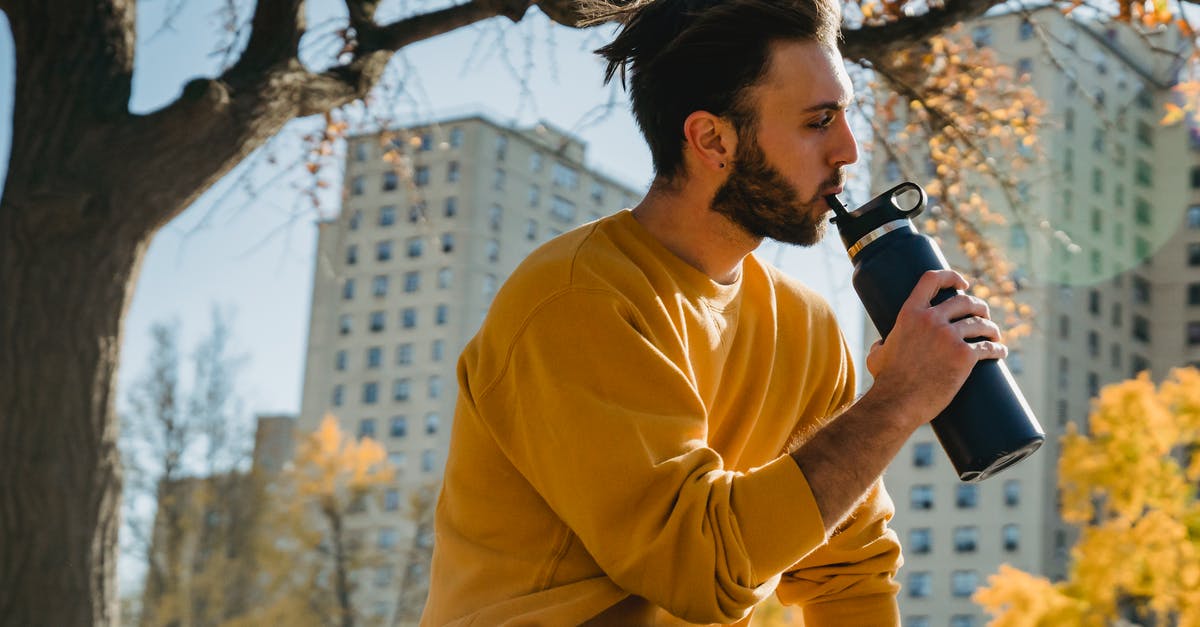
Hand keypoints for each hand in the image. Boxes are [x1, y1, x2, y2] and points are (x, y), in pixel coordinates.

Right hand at [865, 270, 1006, 427]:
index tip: (963, 284)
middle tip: (983, 316)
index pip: (932, 279)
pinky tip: (1000, 351)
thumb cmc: (887, 381)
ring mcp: (949, 337)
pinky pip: (988, 347)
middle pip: (964, 301)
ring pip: (980, 324)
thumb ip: (881, 344)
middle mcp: (931, 320)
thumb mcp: (878, 354)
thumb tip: (883, 345)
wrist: (898, 403)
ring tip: (994, 335)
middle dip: (979, 306)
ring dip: (991, 328)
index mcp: (910, 314)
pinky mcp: (963, 357)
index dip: (952, 276)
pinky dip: (997, 349)